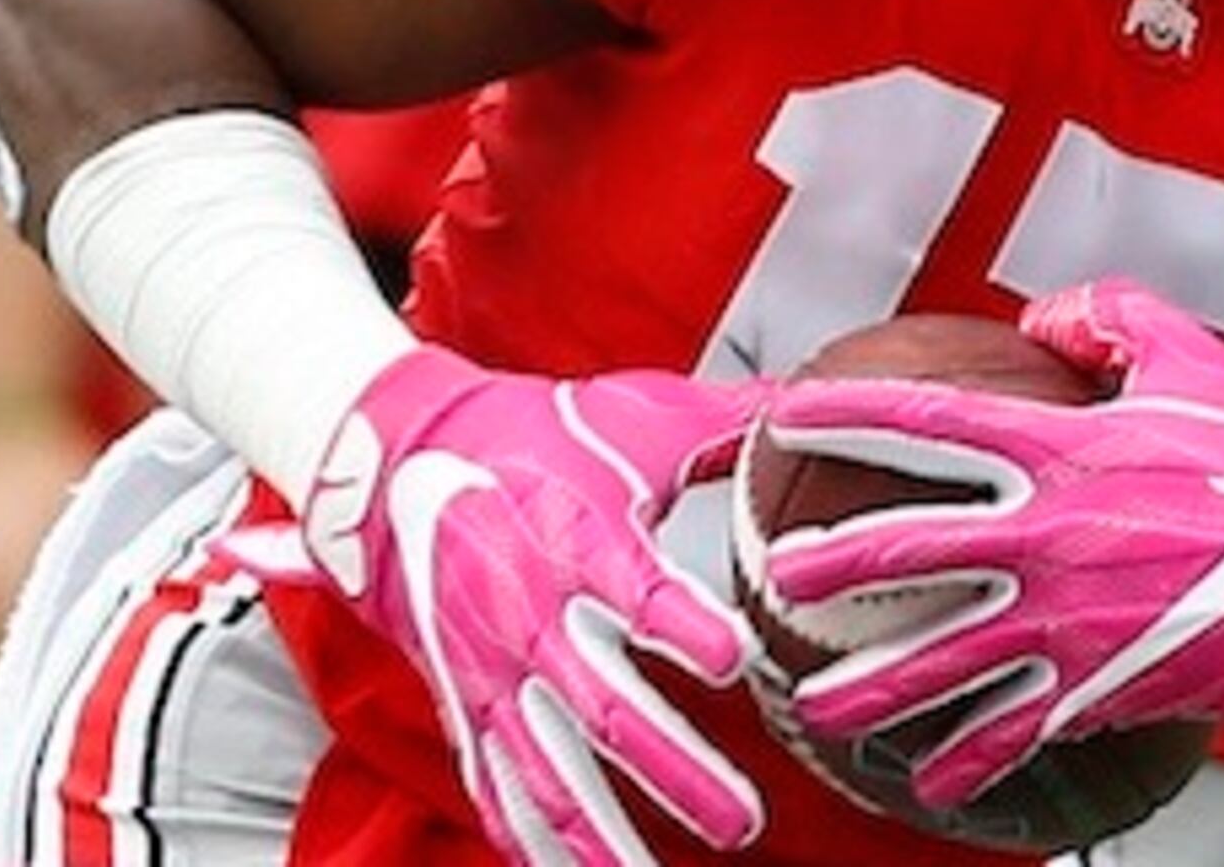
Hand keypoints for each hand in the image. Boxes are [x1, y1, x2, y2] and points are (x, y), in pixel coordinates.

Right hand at [301, 348, 767, 866]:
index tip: (738, 657)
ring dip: (600, 835)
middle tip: (741, 820)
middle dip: (670, 768)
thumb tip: (824, 401)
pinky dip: (528, 843)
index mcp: (577, 535)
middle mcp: (528, 613)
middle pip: (600, 706)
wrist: (398, 460)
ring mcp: (490, 669)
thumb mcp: (632, 415)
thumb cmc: (539, 436)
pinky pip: (494, 785)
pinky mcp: (464, 702)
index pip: (636, 588)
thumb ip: (731, 421)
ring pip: (545, 769)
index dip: (684, 624)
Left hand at [755, 279, 1223, 812]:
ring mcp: (1065, 622)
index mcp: (1062, 450)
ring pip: (937, 661)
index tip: (790, 412)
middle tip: (779, 574)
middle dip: (827, 564)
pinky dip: (963, 761)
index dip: (848, 413)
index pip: (927, 421)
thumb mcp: (1192, 367)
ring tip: (813, 705)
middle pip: (905, 550)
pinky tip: (927, 780)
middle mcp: (1047, 537)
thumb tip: (1045, 314)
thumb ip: (1112, 319)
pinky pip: (1009, 732)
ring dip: (865, 688)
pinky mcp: (1093, 688)